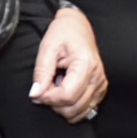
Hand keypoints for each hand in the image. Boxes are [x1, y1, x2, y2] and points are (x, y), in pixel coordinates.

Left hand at [31, 6, 107, 123]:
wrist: (77, 25)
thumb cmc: (63, 33)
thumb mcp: (47, 47)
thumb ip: (41, 72)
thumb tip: (35, 94)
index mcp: (86, 64)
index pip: (67, 96)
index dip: (48, 98)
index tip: (38, 90)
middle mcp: (97, 76)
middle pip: (73, 107)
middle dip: (54, 103)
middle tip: (46, 86)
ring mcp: (101, 84)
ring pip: (79, 112)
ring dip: (62, 106)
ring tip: (56, 86)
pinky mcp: (100, 88)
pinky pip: (85, 109)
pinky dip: (72, 106)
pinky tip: (65, 90)